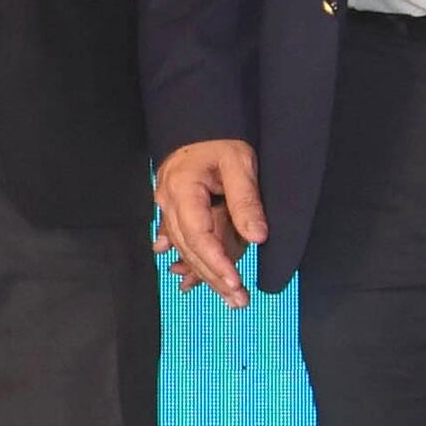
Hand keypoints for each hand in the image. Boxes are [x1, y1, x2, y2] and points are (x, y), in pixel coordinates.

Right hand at [154, 140, 267, 307]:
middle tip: (239, 299)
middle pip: (190, 248)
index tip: (234, 282)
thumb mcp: (240, 164)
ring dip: (206, 275)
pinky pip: (181, 242)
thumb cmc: (219, 141)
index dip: (215, 261)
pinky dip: (191, 261)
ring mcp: (167, 208)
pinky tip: (189, 280)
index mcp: (182, 189)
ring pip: (185, 249)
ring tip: (230, 296)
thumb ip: (246, 201)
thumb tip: (257, 237)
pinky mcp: (174, 212)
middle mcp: (168, 202)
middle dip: (214, 276)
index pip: (197, 234)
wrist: (200, 126)